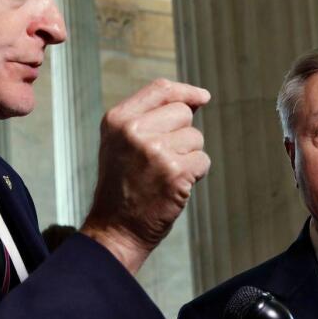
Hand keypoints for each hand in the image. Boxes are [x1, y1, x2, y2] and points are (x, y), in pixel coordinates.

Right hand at [81, 79, 210, 273]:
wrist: (115, 229)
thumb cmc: (122, 186)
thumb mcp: (120, 142)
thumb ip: (150, 117)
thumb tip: (196, 99)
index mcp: (118, 120)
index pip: (160, 89)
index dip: (186, 92)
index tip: (202, 97)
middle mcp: (134, 131)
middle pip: (183, 113)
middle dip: (182, 134)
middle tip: (162, 159)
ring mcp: (155, 152)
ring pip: (195, 138)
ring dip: (188, 157)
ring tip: (164, 175)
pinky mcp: (175, 173)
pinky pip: (202, 161)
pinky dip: (195, 175)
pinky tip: (174, 187)